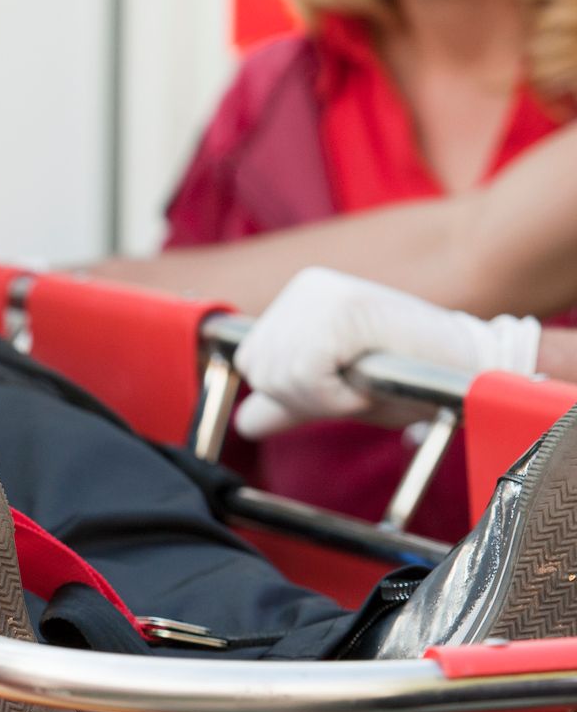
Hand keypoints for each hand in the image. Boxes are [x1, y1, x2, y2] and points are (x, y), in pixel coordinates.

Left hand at [233, 267, 540, 438]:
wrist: (467, 373)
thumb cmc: (407, 381)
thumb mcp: (334, 391)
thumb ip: (290, 400)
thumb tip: (244, 423)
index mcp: (298, 299)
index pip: (250, 361)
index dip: (290, 392)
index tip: (340, 385)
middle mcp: (305, 288)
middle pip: (258, 369)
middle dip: (306, 397)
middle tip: (357, 387)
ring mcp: (324, 293)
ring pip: (280, 373)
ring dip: (326, 398)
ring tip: (368, 381)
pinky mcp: (346, 308)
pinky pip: (307, 373)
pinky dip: (338, 396)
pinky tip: (371, 383)